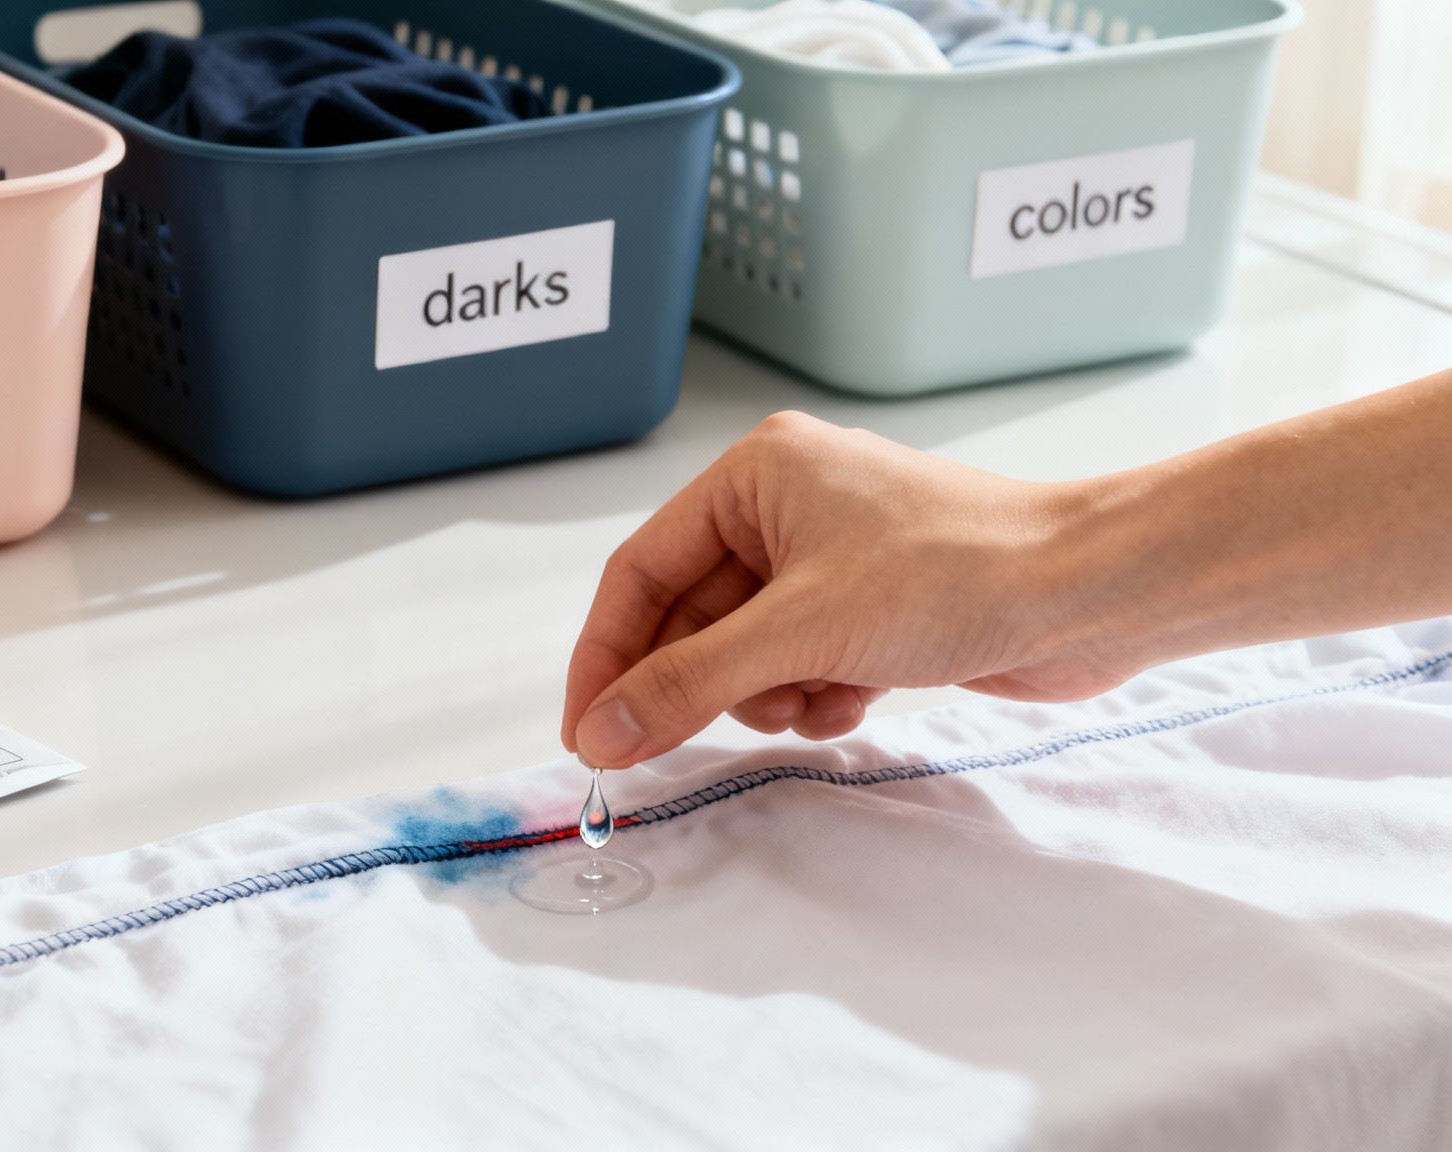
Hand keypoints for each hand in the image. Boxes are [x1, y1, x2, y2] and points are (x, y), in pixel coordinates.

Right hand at [562, 411, 1135, 766]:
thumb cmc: (958, 574)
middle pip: (691, 619)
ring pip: (745, 652)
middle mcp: (786, 508)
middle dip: (702, 682)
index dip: (607, 655)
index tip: (585, 730)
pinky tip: (856, 698)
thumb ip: (687, 682)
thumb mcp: (799, 632)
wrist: (1093, 592)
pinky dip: (815, 693)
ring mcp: (832, 560)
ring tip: (816, 696)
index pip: (641, 571)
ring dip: (766, 693)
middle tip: (676, 746)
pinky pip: (800, 664)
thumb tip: (600, 729)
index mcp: (755, 476)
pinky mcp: (872, 608)